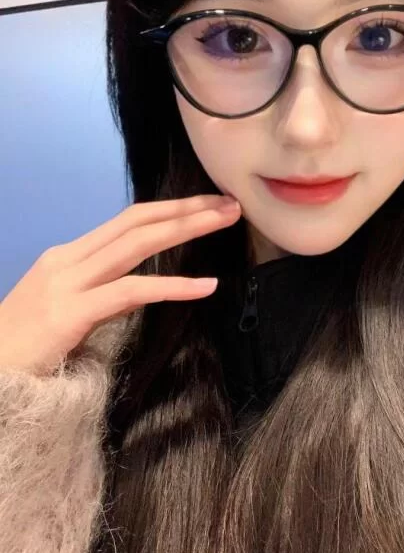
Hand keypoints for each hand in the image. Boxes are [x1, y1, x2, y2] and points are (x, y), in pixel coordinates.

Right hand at [0, 194, 241, 376]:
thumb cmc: (26, 349)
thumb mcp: (67, 308)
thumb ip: (104, 291)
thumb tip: (144, 285)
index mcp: (68, 256)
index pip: (128, 221)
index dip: (170, 209)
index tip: (208, 204)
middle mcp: (68, 260)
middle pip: (136, 222)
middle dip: (186, 208)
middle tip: (230, 203)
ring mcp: (67, 283)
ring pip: (137, 244)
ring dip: (186, 228)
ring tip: (225, 221)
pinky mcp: (70, 313)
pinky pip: (131, 292)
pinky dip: (172, 285)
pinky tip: (206, 285)